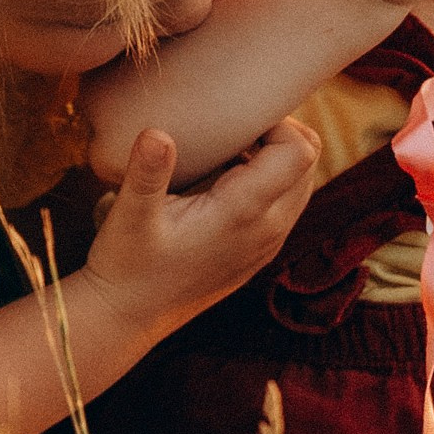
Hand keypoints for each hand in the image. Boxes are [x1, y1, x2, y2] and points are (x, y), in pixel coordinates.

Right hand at [80, 121, 319, 348]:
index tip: (234, 116)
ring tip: (226, 147)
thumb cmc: (125, 264)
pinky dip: (269, 180)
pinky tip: (223, 177)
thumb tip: (157, 132)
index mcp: (243, 214)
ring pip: (301, 183)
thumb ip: (146, 172)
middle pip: (309, 162)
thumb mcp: (127, 215)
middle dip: (280, 133)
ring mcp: (267, 244)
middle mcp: (267, 230)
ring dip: (275, 156)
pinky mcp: (259, 252)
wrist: (128, 317)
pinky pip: (286, 205)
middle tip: (232, 124)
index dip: (276, 122)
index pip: (298, 151)